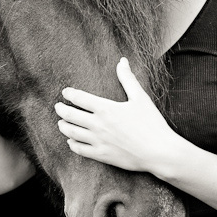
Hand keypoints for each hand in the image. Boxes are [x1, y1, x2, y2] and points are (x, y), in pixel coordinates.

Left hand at [54, 57, 172, 171]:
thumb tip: (122, 61)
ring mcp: (98, 141)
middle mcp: (98, 125)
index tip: (66, 92)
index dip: (70, 94)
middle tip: (57, 107)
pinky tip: (71, 141)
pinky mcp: (102, 156)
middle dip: (61, 110)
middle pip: (70, 116)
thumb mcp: (140, 98)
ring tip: (61, 123)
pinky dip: (72, 145)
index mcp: (106, 108)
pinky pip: (80, 150)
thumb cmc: (151, 123)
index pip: (79, 98)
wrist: (159, 151)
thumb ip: (128, 79)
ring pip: (72, 133)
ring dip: (63, 127)